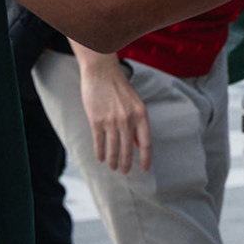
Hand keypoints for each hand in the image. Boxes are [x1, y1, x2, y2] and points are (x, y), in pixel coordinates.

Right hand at [77, 51, 151, 172]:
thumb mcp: (135, 103)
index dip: (146, 159)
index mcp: (141, 114)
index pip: (146, 143)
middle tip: (124, 171)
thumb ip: (138, 124)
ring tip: (113, 167)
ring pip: (114, 148)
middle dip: (127, 163)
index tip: (145, 169)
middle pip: (129, 149)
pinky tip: (101, 158)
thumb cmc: (119, 87)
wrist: (101, 71)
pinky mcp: (96, 120)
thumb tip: (139, 144)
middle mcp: (128, 119)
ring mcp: (112, 120)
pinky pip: (99, 142)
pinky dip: (100, 152)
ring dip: (114, 161)